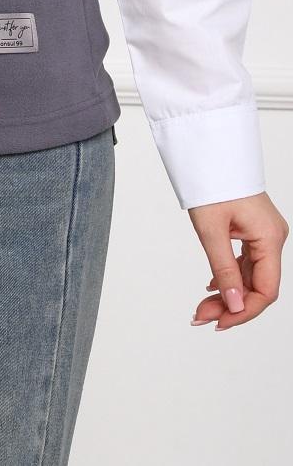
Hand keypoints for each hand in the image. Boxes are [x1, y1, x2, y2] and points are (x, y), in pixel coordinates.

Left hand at [188, 191, 288, 330]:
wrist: (208, 151)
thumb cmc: (212, 181)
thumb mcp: (211, 230)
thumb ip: (224, 269)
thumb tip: (233, 306)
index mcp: (270, 238)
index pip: (266, 290)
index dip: (244, 311)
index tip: (219, 322)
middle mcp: (272, 237)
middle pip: (257, 286)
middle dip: (231, 305)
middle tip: (201, 316)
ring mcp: (264, 234)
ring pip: (250, 276)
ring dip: (228, 293)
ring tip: (202, 307)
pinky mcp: (253, 230)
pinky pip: (246, 262)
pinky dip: (230, 277)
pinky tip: (213, 287)